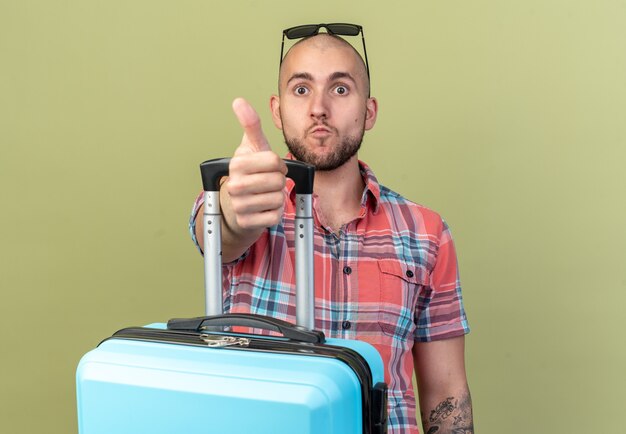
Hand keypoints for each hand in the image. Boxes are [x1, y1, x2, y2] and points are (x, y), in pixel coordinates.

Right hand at [223, 98, 286, 232]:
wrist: (235, 204)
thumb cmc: (248, 172)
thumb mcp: (251, 147)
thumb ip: (250, 124)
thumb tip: (239, 101)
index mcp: (237, 164)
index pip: (275, 161)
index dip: (279, 164)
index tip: (272, 167)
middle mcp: (235, 185)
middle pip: (278, 180)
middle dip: (279, 181)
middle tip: (269, 182)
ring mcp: (240, 205)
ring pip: (278, 199)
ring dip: (277, 197)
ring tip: (265, 194)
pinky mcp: (247, 222)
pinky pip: (275, 216)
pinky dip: (275, 213)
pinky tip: (264, 208)